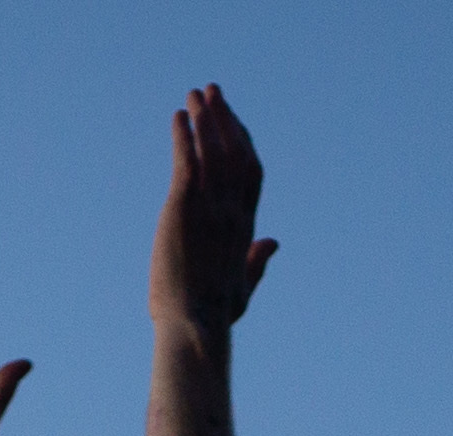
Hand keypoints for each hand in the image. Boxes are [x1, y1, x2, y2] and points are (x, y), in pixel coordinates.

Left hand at [150, 83, 277, 336]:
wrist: (195, 326)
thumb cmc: (214, 317)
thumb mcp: (244, 288)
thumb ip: (258, 261)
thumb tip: (274, 242)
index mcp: (245, 227)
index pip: (250, 174)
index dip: (244, 143)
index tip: (234, 123)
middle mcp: (232, 211)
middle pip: (235, 152)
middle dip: (226, 119)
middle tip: (214, 92)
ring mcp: (210, 207)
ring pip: (212, 149)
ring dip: (206, 118)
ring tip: (196, 94)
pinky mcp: (183, 207)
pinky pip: (186, 161)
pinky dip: (183, 136)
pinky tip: (178, 117)